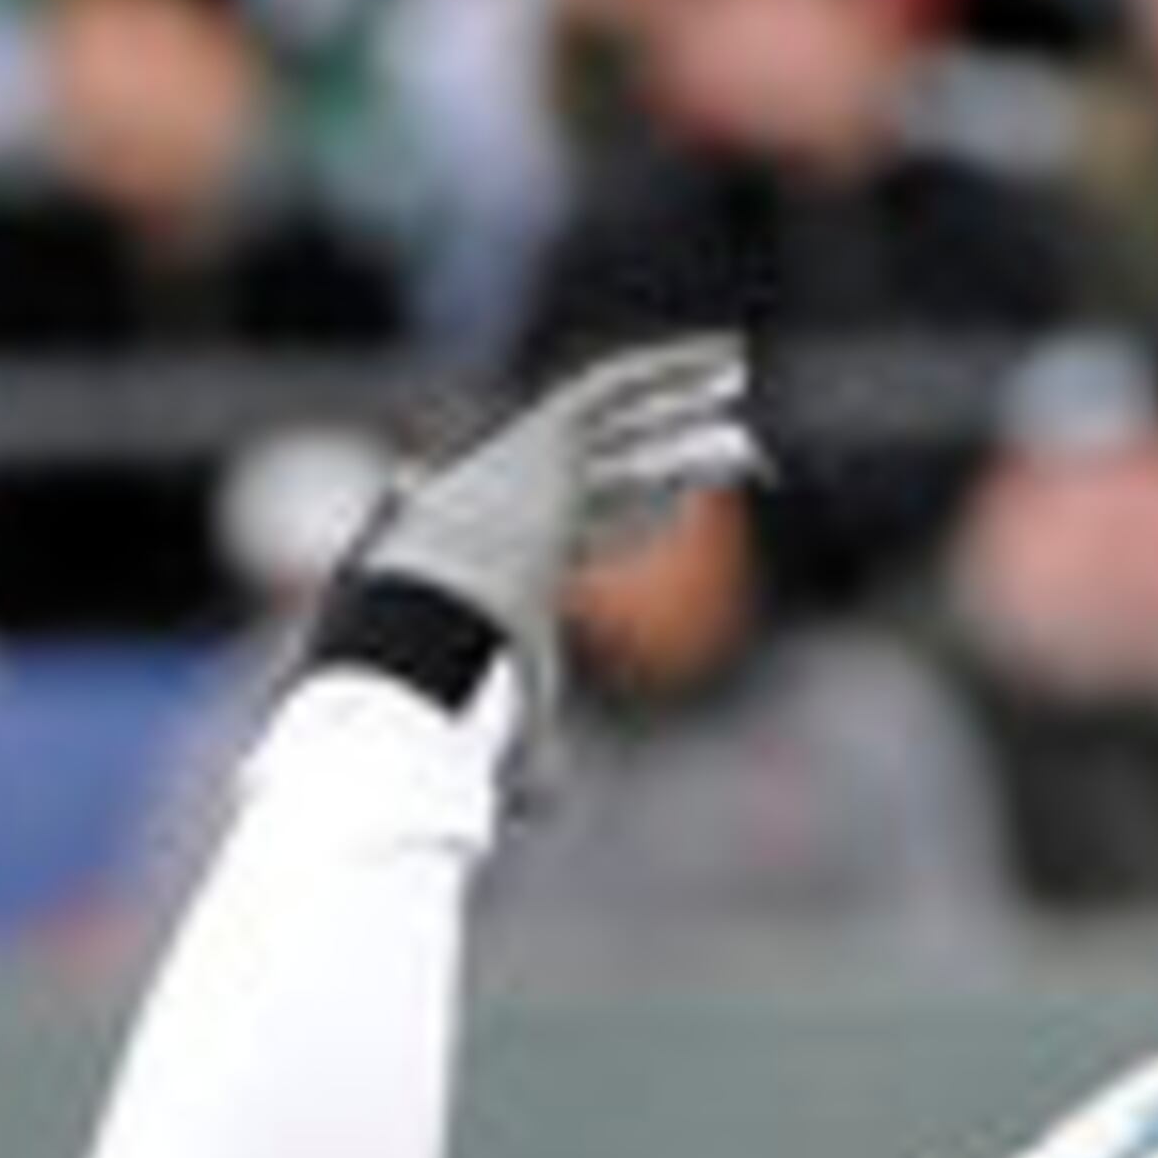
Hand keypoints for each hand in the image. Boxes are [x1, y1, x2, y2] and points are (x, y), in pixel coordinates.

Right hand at [322, 337, 759, 720]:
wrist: (417, 641)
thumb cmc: (445, 701)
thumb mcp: (503, 738)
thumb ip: (532, 761)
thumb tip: (542, 802)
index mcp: (510, 557)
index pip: (578, 521)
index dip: (632, 509)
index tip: (677, 502)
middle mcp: (517, 498)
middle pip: (608, 466)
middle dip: (667, 453)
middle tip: (728, 445)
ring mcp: (524, 464)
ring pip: (617, 420)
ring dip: (677, 399)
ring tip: (739, 376)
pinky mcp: (540, 439)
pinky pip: (615, 386)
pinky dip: (668, 367)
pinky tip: (722, 355)